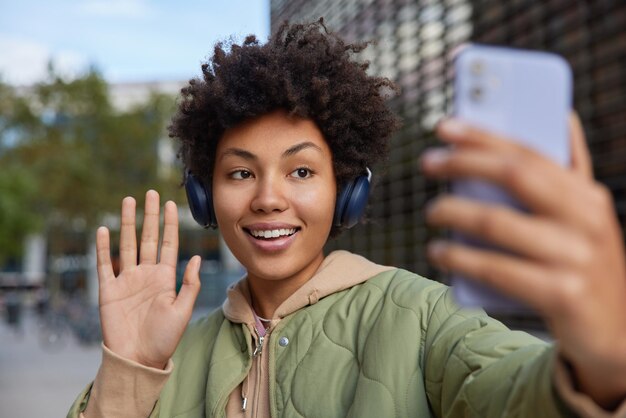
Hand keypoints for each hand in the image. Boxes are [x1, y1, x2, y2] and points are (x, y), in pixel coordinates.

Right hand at [96, 190, 200, 368]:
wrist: (139, 359)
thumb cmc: (164, 339)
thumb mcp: (182, 310)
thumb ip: (189, 284)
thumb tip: (195, 257)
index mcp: (164, 278)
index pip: (168, 244)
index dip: (169, 224)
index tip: (171, 204)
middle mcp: (146, 274)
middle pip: (147, 238)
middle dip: (149, 216)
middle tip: (150, 193)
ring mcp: (126, 280)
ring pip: (126, 245)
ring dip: (127, 223)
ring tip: (129, 201)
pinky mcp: (108, 290)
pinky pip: (104, 264)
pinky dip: (103, 247)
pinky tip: (103, 229)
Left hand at [421, 115, 625, 407]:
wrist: (614, 334)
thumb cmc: (581, 265)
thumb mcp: (582, 218)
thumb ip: (569, 172)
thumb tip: (560, 115)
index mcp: (587, 194)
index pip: (529, 152)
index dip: (483, 135)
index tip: (444, 126)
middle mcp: (587, 219)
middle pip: (513, 175)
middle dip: (463, 163)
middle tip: (427, 162)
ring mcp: (576, 257)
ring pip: (497, 222)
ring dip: (453, 211)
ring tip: (430, 211)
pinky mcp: (563, 294)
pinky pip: (496, 269)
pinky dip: (459, 257)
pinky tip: (437, 251)